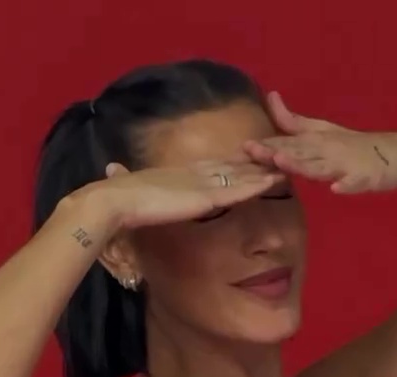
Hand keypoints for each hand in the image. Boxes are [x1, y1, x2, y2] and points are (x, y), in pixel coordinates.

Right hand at [74, 159, 281, 232]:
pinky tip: (273, 182)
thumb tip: (110, 170)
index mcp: (179, 174)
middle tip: (277, 155)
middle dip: (254, 161)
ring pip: (240, 174)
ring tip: (286, 164)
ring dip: (263, 170)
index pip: (212, 165)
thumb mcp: (126, 186)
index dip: (232, 161)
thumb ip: (125, 180)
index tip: (248, 157)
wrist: (115, 202)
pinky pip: (236, 190)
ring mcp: (201, 184)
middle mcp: (194, 174)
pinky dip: (255, 185)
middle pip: (231, 165)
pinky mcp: (204, 197)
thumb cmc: (118, 199)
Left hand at [243, 91, 396, 193]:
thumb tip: (271, 97)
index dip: (266, 145)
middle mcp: (329, 150)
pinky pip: (356, 182)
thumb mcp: (323, 132)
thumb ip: (295, 121)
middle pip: (299, 152)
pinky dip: (347, 184)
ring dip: (303, 164)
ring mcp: (348, 163)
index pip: (288, 143)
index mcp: (317, 142)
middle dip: (276, 152)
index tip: (242, 147)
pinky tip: (337, 188)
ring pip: (322, 166)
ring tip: (285, 163)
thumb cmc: (355, 146)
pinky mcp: (366, 177)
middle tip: (253, 151)